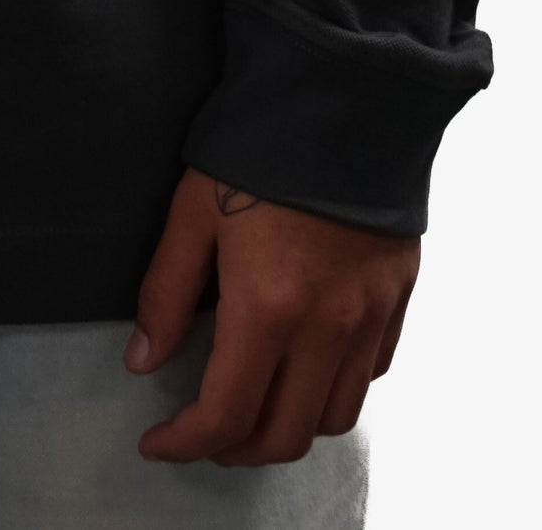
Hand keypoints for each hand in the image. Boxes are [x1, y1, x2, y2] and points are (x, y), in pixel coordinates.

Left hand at [125, 166, 417, 468]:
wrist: (343, 92)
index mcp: (268, 309)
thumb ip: (166, 293)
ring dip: (289, 426)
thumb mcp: (193, 210)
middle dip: (235, 449)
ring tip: (255, 404)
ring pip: (335, 416)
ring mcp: (370, 315)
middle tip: (202, 432)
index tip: (157, 440)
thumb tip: (143, 361)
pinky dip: (335, 387)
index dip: (185, 442)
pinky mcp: (398, 294)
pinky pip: (370, 373)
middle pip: (285, 436)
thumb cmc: (259, 145)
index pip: (226, 415)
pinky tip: (306, 363)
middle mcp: (327, 328)